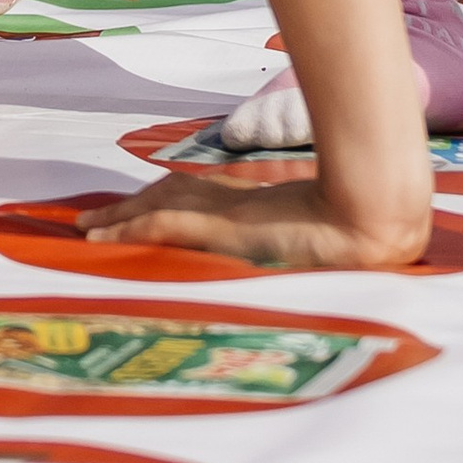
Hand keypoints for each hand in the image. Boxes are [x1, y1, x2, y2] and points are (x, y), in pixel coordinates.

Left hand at [71, 177, 433, 272]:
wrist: (375, 221)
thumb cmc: (361, 231)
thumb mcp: (324, 241)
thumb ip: (304, 243)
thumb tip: (305, 264)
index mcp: (255, 205)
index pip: (196, 199)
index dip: (161, 202)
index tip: (135, 208)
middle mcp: (234, 203)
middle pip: (169, 198)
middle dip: (131, 206)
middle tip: (94, 218)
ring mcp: (227, 214)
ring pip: (158, 207)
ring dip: (120, 217)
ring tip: (87, 227)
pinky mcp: (223, 228)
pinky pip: (164, 226)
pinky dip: (129, 229)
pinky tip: (102, 238)